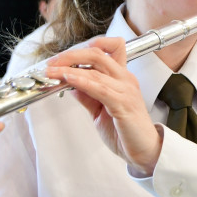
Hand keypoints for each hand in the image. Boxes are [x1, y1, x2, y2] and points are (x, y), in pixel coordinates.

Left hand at [44, 37, 161, 174]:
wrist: (145, 152)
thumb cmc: (126, 132)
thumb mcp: (99, 110)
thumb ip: (87, 95)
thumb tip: (70, 83)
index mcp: (121, 77)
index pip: (111, 48)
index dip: (89, 45)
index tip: (66, 55)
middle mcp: (125, 79)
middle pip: (97, 54)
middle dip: (70, 56)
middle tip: (51, 63)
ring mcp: (126, 90)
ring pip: (95, 70)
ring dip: (69, 69)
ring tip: (51, 72)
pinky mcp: (123, 104)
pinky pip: (100, 88)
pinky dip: (82, 81)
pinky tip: (68, 80)